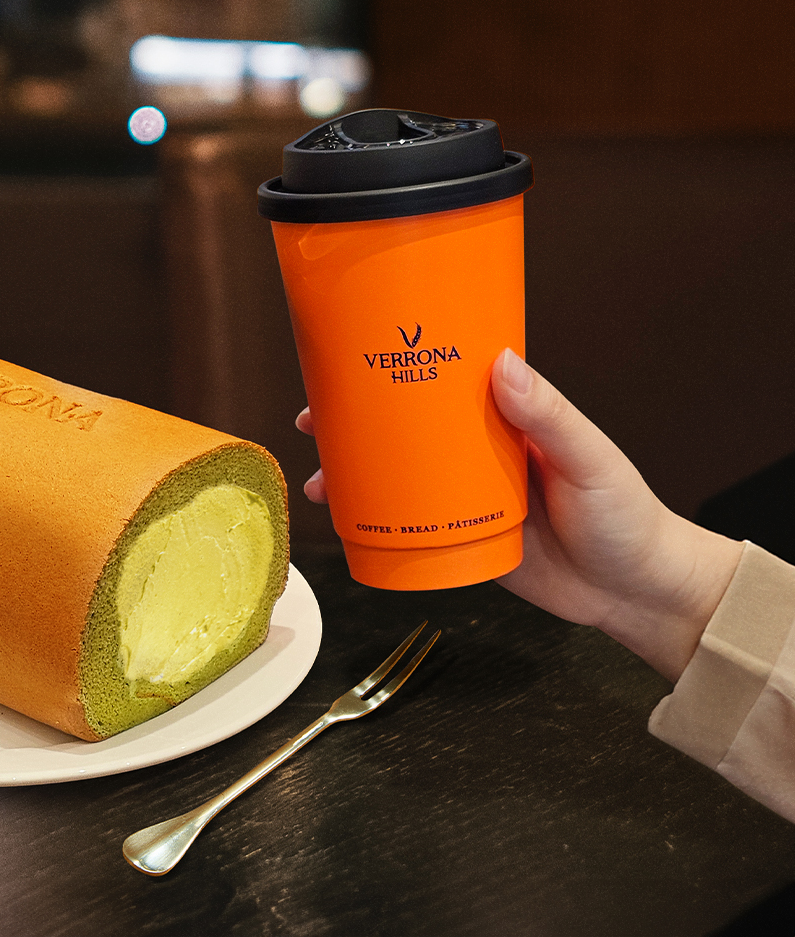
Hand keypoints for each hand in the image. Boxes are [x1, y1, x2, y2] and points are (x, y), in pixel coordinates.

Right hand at [296, 350, 742, 681]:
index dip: (398, 365)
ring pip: (397, 474)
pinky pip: (408, 523)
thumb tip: (503, 362)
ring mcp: (464, 495)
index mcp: (506, 417)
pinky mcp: (461, 537)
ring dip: (354, 473)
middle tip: (313, 418)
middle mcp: (477, 450)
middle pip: (405, 424)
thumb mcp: (589, 459)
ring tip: (318, 479)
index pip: (444, 379)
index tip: (355, 356)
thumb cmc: (625, 516)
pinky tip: (346, 520)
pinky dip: (374, 519)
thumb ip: (548, 416)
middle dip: (354, 419)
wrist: (636, 594)